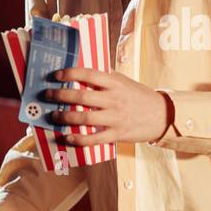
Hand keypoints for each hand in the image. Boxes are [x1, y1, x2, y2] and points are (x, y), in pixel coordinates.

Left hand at [46, 66, 171, 145]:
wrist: (161, 115)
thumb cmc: (139, 96)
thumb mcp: (124, 81)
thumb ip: (105, 77)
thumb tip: (83, 71)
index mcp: (115, 83)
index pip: (89, 74)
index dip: (70, 73)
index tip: (57, 75)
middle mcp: (114, 99)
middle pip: (82, 97)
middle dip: (61, 96)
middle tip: (49, 95)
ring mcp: (115, 118)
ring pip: (85, 118)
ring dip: (65, 117)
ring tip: (54, 116)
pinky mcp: (116, 134)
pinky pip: (94, 139)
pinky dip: (78, 139)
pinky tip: (67, 137)